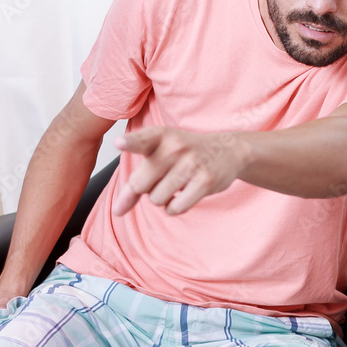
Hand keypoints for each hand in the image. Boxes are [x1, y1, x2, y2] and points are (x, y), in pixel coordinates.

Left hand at [113, 127, 247, 215]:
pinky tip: (184, 194)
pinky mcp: (205, 181)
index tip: (119, 143)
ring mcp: (192, 164)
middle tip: (160, 179)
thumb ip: (136, 178)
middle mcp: (176, 147)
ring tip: (177, 183)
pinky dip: (174, 207)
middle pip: (140, 184)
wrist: (227, 150)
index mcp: (161, 136)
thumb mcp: (160, 154)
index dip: (130, 143)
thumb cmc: (185, 154)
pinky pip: (175, 208)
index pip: (142, 140)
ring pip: (157, 199)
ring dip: (162, 198)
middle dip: (144, 190)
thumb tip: (118, 211)